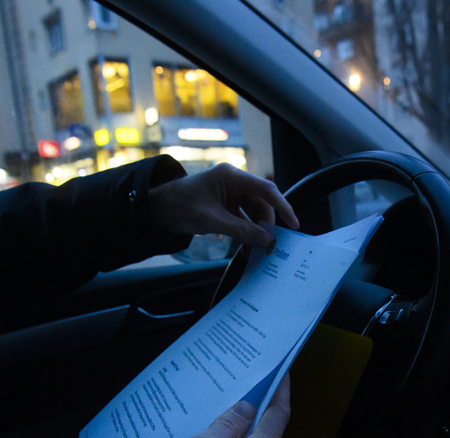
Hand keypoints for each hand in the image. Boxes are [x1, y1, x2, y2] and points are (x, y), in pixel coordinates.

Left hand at [150, 163, 298, 249]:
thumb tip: (267, 241)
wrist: (156, 209)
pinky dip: (245, 232)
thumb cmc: (179, 206)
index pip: (266, 190)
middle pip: (261, 203)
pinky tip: (246, 247)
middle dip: (266, 224)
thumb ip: (242, 230)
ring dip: (256, 231)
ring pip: (253, 212)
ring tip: (256, 250)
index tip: (293, 224)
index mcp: (231, 176)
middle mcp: (233, 181)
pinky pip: (242, 218)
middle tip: (269, 244)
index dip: (282, 207)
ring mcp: (229, 192)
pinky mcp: (224, 204)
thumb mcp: (212, 221)